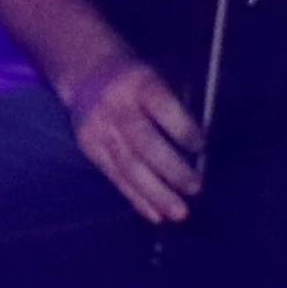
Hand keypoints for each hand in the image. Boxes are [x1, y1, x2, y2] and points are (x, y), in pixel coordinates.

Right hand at [63, 51, 204, 224]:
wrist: (85, 71)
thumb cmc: (136, 80)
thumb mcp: (155, 78)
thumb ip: (173, 109)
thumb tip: (200, 152)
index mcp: (138, 82)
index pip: (161, 106)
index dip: (181, 127)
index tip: (201, 147)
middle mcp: (115, 107)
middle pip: (143, 142)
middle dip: (171, 169)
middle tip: (195, 187)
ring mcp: (99, 129)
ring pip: (128, 166)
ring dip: (156, 193)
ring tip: (179, 212)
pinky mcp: (89, 148)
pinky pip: (116, 177)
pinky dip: (137, 199)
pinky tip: (156, 215)